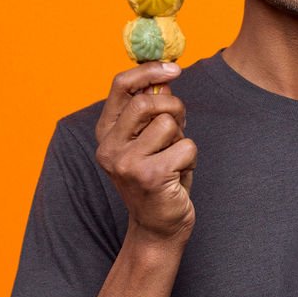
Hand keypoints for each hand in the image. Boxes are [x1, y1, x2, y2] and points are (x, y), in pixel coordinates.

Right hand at [94, 63, 196, 242]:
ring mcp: (127, 163)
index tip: (173, 69)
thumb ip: (152, 112)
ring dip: (182, 139)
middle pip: (147, 104)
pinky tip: (180, 175)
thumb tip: (165, 77)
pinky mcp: (150, 176)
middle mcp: (110, 148)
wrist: (158, 227)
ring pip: (169, 125)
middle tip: (180, 124)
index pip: (120, 86)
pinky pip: (186, 147)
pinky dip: (191, 159)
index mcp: (106, 134)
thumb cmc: (158, 179)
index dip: (148, 71)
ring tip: (175, 159)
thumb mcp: (150, 142)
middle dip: (174, 109)